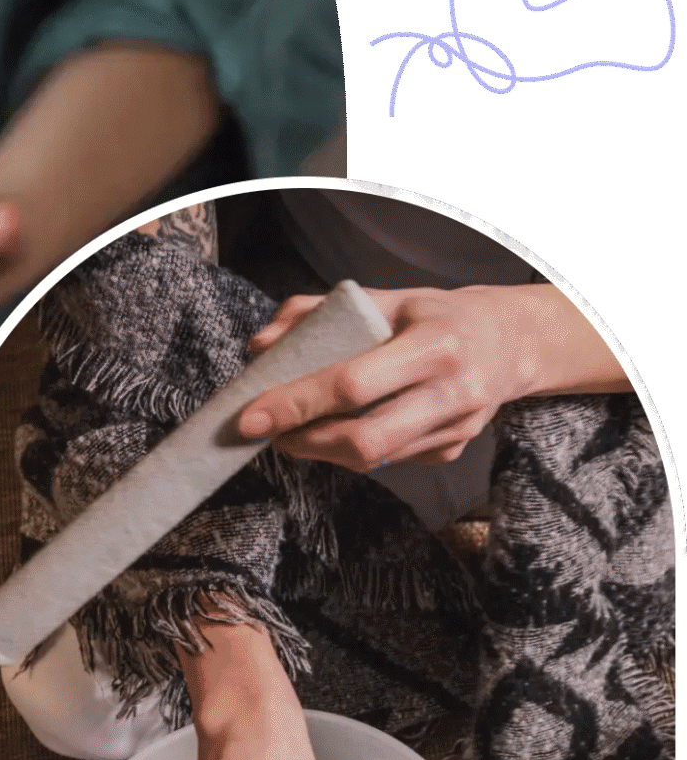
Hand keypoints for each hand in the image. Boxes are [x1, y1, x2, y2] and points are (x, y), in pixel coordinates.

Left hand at [236, 284, 622, 470]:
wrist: (509, 342)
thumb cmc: (431, 316)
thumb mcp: (380, 298)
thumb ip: (314, 314)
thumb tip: (260, 347)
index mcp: (434, 346)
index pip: (353, 385)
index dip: (296, 404)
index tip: (249, 417)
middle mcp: (453, 394)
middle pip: (364, 440)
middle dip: (302, 442)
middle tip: (266, 432)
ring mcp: (457, 430)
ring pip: (372, 460)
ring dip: (319, 450)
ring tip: (291, 429)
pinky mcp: (452, 452)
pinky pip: (387, 461)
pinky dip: (349, 450)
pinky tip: (335, 429)